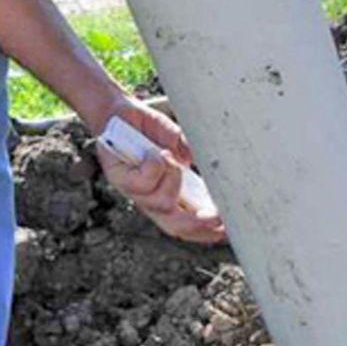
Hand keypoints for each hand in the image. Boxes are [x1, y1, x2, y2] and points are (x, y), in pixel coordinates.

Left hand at [94, 96, 227, 243]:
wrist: (118, 113)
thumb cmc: (149, 130)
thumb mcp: (176, 141)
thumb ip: (189, 152)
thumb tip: (203, 163)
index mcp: (167, 195)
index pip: (187, 224)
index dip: (207, 232)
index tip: (228, 229)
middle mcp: (149, 200)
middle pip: (174, 227)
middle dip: (198, 223)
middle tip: (217, 216)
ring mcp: (133, 193)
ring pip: (162, 203)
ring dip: (174, 180)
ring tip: (169, 155)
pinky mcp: (118, 179)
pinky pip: (143, 184)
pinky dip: (155, 166)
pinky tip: (155, 152)